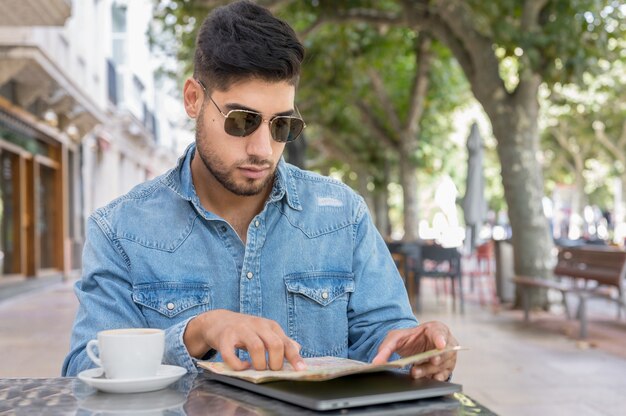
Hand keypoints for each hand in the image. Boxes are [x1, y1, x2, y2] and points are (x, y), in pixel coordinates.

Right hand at [184, 309, 305, 371]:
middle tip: (272, 370)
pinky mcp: (225, 337)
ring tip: (257, 369)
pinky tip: (242, 366)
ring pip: (256, 347)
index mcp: (270, 326)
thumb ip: (281, 340)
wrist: (218, 320)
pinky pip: (231, 354)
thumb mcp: (265, 331)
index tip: (300, 369)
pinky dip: (238, 364)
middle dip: (276, 362)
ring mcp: (241, 329)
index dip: (294, 357)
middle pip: (274, 344)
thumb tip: (298, 349)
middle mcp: (257, 325)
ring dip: (259, 363)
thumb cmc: (245, 329)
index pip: (286, 342)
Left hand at [372, 321, 457, 380]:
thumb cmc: (409, 339)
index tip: (440, 345)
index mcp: (435, 329)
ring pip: (441, 366)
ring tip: (414, 372)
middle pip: (442, 353)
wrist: (413, 346)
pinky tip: (427, 378)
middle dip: (433, 359)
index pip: (440, 333)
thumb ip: (386, 348)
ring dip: (428, 370)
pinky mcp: (446, 369)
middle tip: (426, 363)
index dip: (441, 339)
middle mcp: (445, 343)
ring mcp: (447, 357)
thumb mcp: (395, 338)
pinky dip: (435, 378)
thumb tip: (376, 363)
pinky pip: (444, 376)